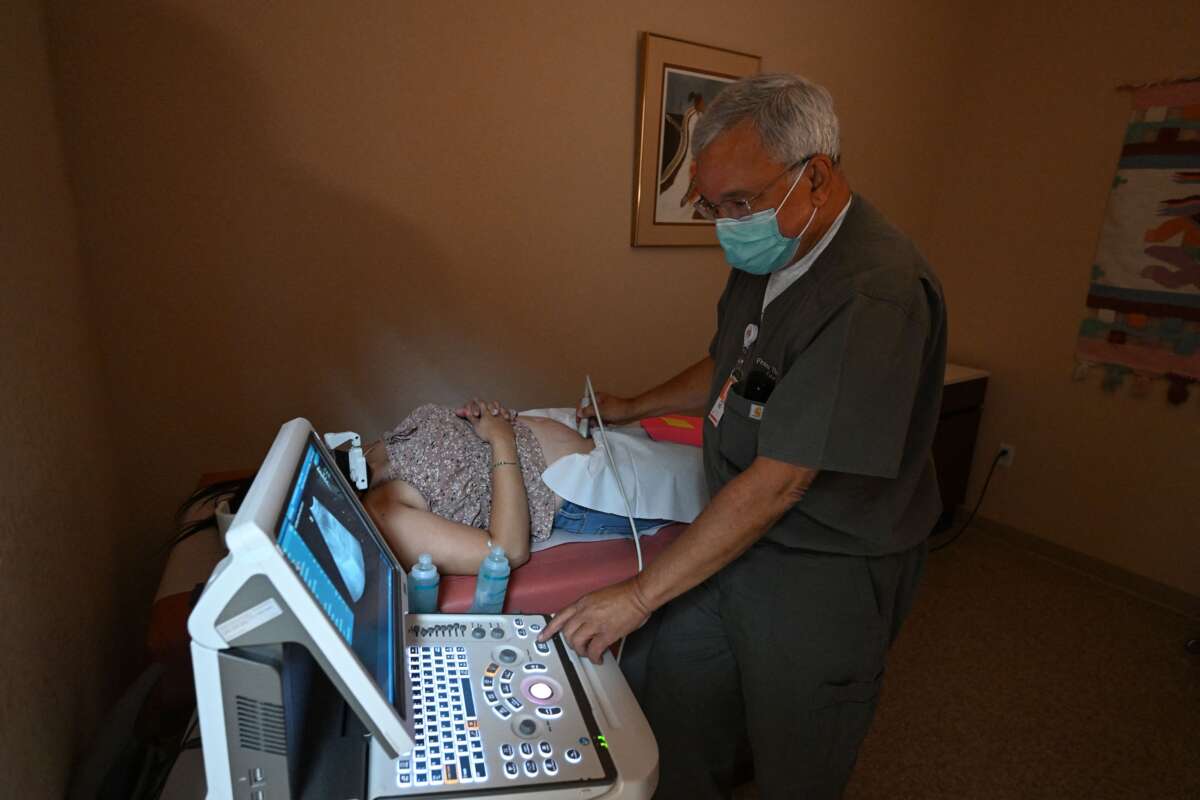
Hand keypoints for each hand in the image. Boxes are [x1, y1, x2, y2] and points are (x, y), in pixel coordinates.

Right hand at [454, 398, 517, 444]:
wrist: (502, 439)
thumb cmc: (488, 433)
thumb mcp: (477, 426)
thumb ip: (471, 418)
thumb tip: (466, 411)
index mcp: (486, 412)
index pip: (481, 403)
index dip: (477, 401)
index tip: (475, 399)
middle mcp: (496, 412)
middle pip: (493, 403)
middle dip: (490, 404)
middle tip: (487, 405)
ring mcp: (503, 417)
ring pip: (501, 408)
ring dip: (499, 408)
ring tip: (497, 411)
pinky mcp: (509, 422)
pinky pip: (508, 416)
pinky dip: (506, 415)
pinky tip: (506, 417)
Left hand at [537, 577, 651, 663]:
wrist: (639, 594)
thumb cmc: (624, 594)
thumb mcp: (598, 596)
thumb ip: (588, 608)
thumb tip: (583, 621)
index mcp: (582, 602)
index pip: (559, 616)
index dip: (549, 629)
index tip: (542, 637)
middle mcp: (585, 612)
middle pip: (566, 633)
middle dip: (570, 643)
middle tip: (577, 647)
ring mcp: (595, 623)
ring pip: (577, 642)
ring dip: (582, 651)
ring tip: (589, 653)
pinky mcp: (606, 633)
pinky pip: (594, 650)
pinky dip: (594, 657)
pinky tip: (599, 658)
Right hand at [576, 391, 638, 428]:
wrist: (631, 413)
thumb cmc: (617, 409)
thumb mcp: (601, 410)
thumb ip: (589, 411)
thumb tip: (579, 413)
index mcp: (595, 397)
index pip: (582, 403)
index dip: (579, 411)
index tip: (579, 420)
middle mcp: (597, 403)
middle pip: (586, 411)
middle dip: (585, 420)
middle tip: (584, 428)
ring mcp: (601, 410)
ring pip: (591, 417)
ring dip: (591, 423)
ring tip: (593, 429)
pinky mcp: (605, 416)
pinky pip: (597, 421)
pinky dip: (597, 425)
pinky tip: (598, 429)